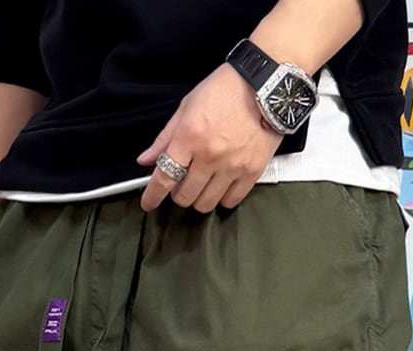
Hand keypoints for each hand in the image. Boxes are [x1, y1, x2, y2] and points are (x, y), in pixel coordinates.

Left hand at [136, 64, 283, 213]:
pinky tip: (221, 185)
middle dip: (178, 193)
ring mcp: (232, 166)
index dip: (152, 196)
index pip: (164, 178)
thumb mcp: (188, 106)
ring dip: (199, 197)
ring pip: (206, 204)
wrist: (266, 84)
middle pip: (184, 196)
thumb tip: (146, 160)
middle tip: (182, 182)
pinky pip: (230, 201)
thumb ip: (165, 137)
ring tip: (203, 183)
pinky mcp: (252, 172)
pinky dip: (222, 198)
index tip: (149, 203)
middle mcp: (209, 156)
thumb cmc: (226, 89)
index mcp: (189, 137)